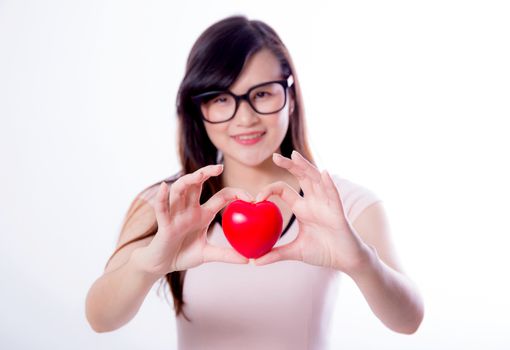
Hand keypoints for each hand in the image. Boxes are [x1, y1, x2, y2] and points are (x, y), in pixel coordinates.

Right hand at [136, 164, 253, 276]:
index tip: (251, 199)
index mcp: (202, 214)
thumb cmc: (182, 255)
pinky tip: (164, 187)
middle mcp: (189, 209)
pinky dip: (161, 197)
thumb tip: (248, 260)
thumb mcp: (207, 254)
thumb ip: (226, 255)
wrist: (161, 265)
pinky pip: (161, 209)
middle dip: (207, 172)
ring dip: (188, 180)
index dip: (235, 193)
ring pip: (179, 190)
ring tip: (199, 175)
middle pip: (197, 184)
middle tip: (220, 167)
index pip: (221, 196)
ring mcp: (175, 214)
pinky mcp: (164, 224)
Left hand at [253, 151, 369, 273]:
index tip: (257, 198)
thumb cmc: (323, 252)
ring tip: (295, 155)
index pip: (284, 191)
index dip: (270, 190)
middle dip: (290, 165)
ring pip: (316, 180)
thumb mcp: (295, 252)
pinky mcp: (338, 212)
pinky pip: (333, 195)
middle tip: (275, 156)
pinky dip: (329, 183)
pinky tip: (324, 173)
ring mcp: (327, 204)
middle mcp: (314, 202)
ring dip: (306, 167)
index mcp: (302, 208)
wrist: (345, 261)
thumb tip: (254, 262)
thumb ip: (276, 254)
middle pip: (301, 177)